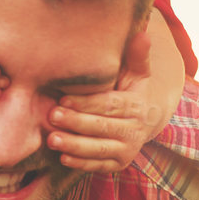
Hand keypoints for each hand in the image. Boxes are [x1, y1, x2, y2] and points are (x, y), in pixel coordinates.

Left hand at [45, 23, 180, 172]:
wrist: (146, 119)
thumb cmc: (131, 89)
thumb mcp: (136, 72)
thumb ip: (136, 56)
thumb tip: (143, 33)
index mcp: (138, 106)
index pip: (110, 105)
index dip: (87, 103)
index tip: (63, 99)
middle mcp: (135, 131)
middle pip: (103, 127)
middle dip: (76, 123)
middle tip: (52, 116)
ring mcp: (127, 150)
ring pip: (99, 149)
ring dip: (75, 146)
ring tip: (52, 140)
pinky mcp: (118, 164)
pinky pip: (99, 166)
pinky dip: (81, 164)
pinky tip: (63, 158)